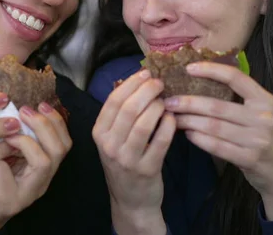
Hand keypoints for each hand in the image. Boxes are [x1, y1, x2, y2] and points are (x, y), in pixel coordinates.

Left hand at [0, 102, 71, 234]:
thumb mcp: (2, 156)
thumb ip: (10, 137)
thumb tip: (7, 104)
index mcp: (42, 168)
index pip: (64, 142)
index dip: (56, 121)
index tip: (41, 103)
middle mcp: (41, 181)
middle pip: (59, 150)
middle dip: (44, 125)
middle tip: (24, 111)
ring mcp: (26, 194)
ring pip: (43, 163)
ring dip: (26, 142)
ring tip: (8, 134)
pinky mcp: (7, 203)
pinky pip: (7, 180)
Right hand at [93, 70, 174, 234]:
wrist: (131, 200)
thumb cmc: (124, 161)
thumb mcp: (113, 138)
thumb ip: (120, 112)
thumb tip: (136, 79)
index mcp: (99, 133)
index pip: (113, 101)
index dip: (131, 83)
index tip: (146, 72)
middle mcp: (109, 145)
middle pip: (129, 109)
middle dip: (147, 90)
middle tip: (160, 83)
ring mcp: (128, 159)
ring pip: (144, 123)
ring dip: (158, 106)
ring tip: (166, 101)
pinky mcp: (147, 169)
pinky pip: (161, 141)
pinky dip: (168, 125)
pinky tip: (172, 118)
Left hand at [165, 62, 272, 219]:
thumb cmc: (265, 137)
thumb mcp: (260, 113)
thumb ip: (239, 99)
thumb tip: (199, 84)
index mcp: (264, 99)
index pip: (236, 77)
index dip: (211, 70)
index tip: (189, 68)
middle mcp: (263, 117)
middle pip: (217, 105)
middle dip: (188, 102)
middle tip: (169, 101)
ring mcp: (258, 139)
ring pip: (213, 126)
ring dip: (189, 121)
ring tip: (173, 118)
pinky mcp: (250, 158)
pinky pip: (217, 146)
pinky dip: (199, 139)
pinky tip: (188, 134)